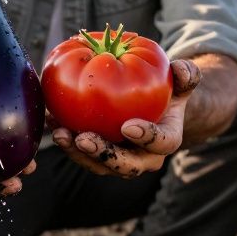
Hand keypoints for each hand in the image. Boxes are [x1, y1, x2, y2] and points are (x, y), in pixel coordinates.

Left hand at [51, 59, 200, 177]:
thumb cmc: (168, 91)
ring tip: (60, 133)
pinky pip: (80, 151)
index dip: (146, 137)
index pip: (160, 143)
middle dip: (103, 155)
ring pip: (97, 164)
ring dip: (76, 152)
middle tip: (84, 138)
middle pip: (124, 165)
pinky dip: (65, 138)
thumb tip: (182, 70)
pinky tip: (50, 120)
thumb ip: (186, 74)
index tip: (128, 126)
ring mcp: (118, 159)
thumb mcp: (180, 79)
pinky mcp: (97, 155)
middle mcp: (143, 157)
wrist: (153, 107)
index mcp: (166, 140)